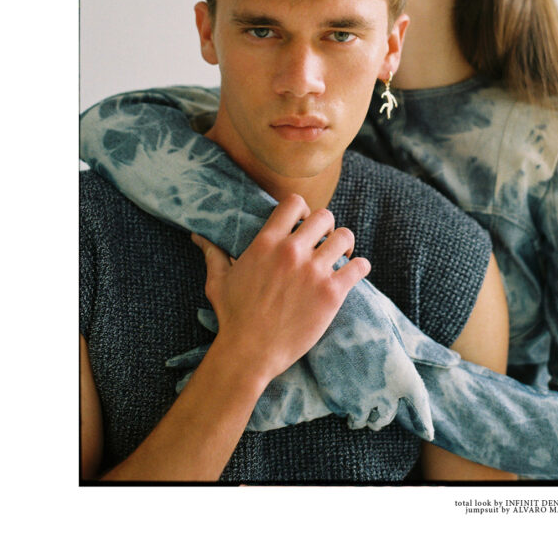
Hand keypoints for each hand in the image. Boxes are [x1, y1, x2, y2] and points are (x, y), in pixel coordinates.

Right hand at [191, 193, 370, 385]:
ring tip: (340, 256)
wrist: (250, 353)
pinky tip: (353, 272)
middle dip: (325, 227)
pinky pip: (359, 266)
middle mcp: (292, 252)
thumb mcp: (218, 281)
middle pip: (324, 216)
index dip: (302, 210)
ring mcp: (313, 272)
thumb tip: (198, 237)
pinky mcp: (331, 294)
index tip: (303, 223)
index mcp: (267, 243)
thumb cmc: (233, 317)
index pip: (294, 203)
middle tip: (324, 242)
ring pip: (345, 236)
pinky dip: (359, 266)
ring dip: (344, 245)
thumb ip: (213, 254)